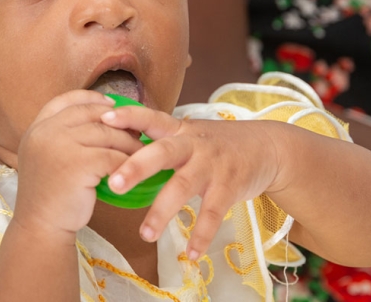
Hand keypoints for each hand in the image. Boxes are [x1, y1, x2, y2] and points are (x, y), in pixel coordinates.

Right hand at [13, 91, 144, 240]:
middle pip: (91, 114)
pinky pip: (113, 156)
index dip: (91, 98)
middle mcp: (45, 132)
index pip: (66, 100)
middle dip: (117, 120)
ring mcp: (60, 145)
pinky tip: (135, 169)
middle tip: (135, 130)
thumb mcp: (48, 155)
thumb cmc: (50, 194)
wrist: (40, 228)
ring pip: (107, 133)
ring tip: (141, 151)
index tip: (111, 104)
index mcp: (37, 128)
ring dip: (128, 142)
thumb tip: (104, 114)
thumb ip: (64, 134)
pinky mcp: (79, 163)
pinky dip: (128, 162)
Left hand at [100, 106, 281, 259]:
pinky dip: (202, 234)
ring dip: (163, 212)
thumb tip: (117, 153)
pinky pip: (213, 212)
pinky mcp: (230, 185)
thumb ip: (160, 143)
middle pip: (162, 152)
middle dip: (137, 167)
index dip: (130, 116)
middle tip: (113, 184)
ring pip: (183, 186)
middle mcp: (193, 144)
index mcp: (178, 130)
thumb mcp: (189, 135)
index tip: (104, 119)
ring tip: (146, 234)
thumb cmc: (216, 144)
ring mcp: (212, 164)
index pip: (151, 118)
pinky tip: (192, 254)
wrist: (266, 147)